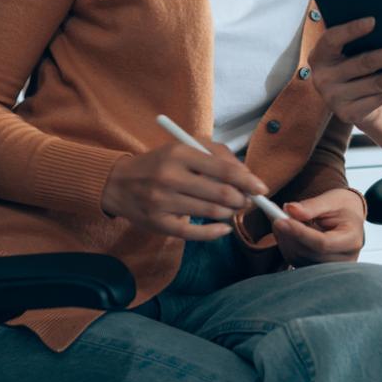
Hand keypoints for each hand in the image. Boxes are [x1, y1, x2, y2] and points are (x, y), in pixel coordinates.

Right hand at [102, 137, 269, 240]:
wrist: (119, 182)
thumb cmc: (160, 163)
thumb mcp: (183, 147)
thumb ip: (216, 155)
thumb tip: (247, 175)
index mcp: (179, 153)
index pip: (224, 169)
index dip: (248, 180)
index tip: (262, 188)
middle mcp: (170, 177)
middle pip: (221, 193)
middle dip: (242, 200)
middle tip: (248, 201)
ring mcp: (163, 202)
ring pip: (211, 213)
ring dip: (229, 213)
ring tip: (232, 209)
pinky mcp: (159, 224)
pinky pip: (195, 233)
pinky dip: (215, 232)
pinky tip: (223, 228)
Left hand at [271, 187, 364, 264]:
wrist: (349, 219)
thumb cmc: (342, 207)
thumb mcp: (331, 199)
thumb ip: (311, 206)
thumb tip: (289, 209)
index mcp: (352, 240)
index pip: (322, 243)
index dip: (299, 233)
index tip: (280, 220)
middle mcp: (344, 259)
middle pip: (309, 252)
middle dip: (288, 234)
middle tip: (274, 214)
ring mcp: (332, 269)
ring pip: (299, 258)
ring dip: (285, 239)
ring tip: (282, 219)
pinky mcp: (319, 270)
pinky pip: (296, 261)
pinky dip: (287, 245)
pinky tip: (286, 231)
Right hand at [308, 17, 381, 128]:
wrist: (346, 98)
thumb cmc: (350, 62)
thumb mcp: (345, 50)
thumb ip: (356, 38)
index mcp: (319, 55)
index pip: (332, 39)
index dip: (351, 30)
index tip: (374, 21)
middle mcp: (322, 78)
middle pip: (363, 63)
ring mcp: (335, 98)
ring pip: (378, 83)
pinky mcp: (348, 114)